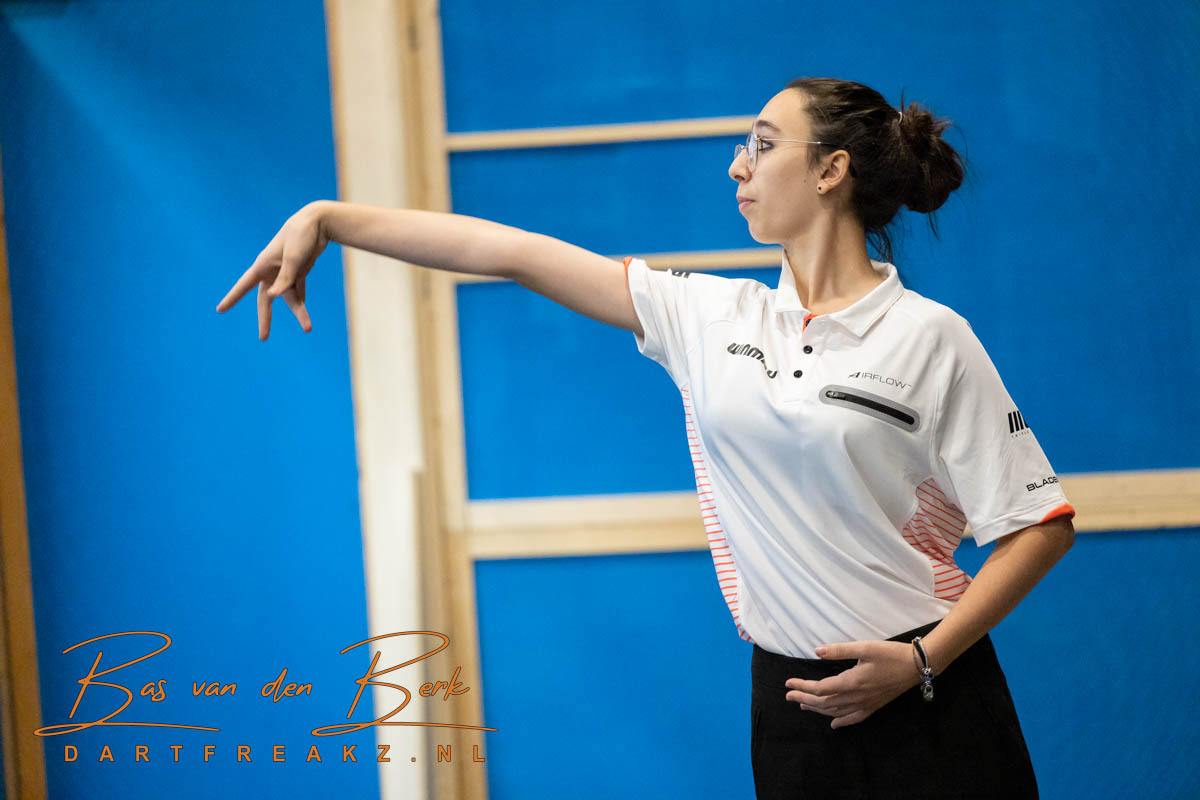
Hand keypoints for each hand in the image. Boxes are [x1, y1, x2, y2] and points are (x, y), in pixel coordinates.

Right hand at [216, 201, 330, 339]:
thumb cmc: (301, 237)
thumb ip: (286, 278)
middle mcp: (272, 271)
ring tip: (307, 328)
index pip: (244, 285)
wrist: (316, 223)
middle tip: (263, 337)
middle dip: (265, 318)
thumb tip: (274, 297)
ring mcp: (285, 273)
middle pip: (265, 300)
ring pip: (288, 298)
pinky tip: (303, 315)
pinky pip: (298, 292)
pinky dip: (301, 302)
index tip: (220, 309)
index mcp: (263, 266)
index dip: (232, 298)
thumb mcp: (294, 259)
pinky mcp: (298, 273)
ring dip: (298, 312)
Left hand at [784, 640, 920, 728]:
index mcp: (851, 682)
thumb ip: (839, 650)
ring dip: (818, 710)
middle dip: (804, 699)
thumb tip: (817, 651)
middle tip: (789, 697)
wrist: (917, 666)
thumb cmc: (890, 654)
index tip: (788, 684)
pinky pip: (854, 718)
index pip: (820, 688)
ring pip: (836, 712)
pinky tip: (833, 724)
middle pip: (825, 702)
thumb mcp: (864, 647)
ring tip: (804, 705)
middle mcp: (856, 697)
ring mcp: (866, 704)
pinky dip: (841, 722)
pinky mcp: (874, 707)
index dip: (802, 687)